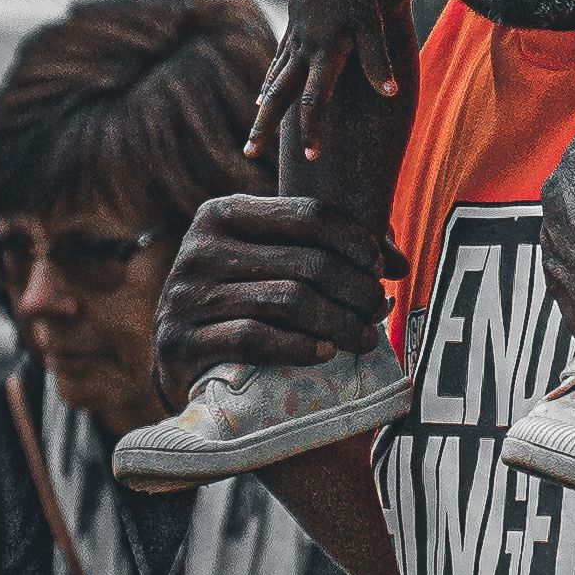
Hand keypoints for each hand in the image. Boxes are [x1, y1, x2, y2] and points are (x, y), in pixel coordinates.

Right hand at [153, 195, 395, 407]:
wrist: (175, 360)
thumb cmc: (238, 301)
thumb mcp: (267, 260)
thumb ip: (322, 248)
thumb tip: (398, 261)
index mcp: (222, 214)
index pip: (307, 215)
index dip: (355, 239)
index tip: (381, 266)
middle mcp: (199, 248)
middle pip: (306, 262)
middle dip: (355, 288)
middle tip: (378, 309)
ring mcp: (186, 295)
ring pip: (288, 301)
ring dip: (339, 322)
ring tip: (364, 338)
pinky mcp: (181, 341)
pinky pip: (255, 339)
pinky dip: (300, 347)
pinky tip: (326, 354)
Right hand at [248, 0, 418, 161]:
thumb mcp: (372, 23)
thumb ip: (377, 59)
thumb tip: (390, 93)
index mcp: (324, 54)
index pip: (315, 100)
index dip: (313, 129)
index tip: (310, 155)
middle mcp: (303, 53)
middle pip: (279, 98)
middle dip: (264, 129)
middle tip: (250, 155)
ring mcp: (292, 43)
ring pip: (272, 85)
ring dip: (262, 115)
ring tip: (252, 140)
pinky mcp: (290, 33)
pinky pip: (275, 67)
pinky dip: (267, 88)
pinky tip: (261, 100)